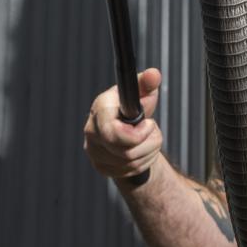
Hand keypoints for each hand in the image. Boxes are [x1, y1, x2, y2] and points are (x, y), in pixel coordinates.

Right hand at [84, 67, 163, 181]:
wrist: (127, 128)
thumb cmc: (133, 106)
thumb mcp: (142, 92)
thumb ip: (148, 82)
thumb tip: (154, 74)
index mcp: (100, 110)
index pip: (112, 132)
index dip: (137, 134)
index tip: (149, 124)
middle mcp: (92, 132)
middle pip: (125, 152)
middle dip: (148, 142)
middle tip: (152, 130)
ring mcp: (94, 152)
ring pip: (131, 163)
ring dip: (149, 151)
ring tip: (150, 137)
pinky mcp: (101, 167)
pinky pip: (129, 171)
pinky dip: (143, 162)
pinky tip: (143, 150)